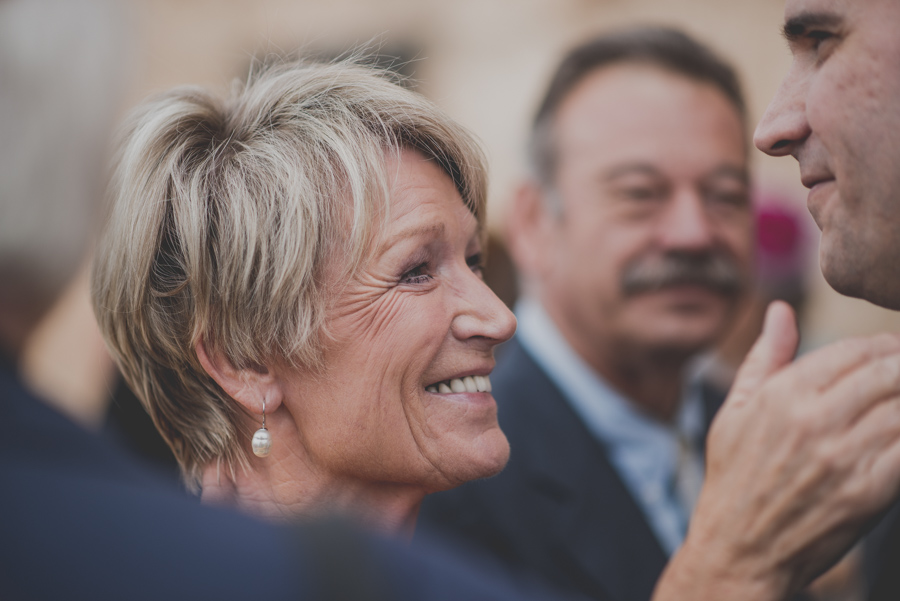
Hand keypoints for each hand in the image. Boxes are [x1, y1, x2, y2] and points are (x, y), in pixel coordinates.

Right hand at [655, 301, 899, 600]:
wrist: (740, 548)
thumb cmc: (734, 476)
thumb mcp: (735, 411)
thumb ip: (766, 357)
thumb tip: (780, 310)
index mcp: (781, 394)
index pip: (852, 352)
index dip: (881, 347)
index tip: (890, 352)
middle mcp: (814, 420)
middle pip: (887, 374)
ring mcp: (844, 457)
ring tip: (899, 402)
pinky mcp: (868, 493)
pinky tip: (899, 433)